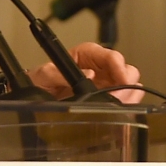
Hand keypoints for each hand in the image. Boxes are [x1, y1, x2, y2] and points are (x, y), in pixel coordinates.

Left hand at [28, 42, 143, 103]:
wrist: (37, 96)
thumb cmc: (41, 80)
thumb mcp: (44, 74)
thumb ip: (60, 73)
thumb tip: (88, 74)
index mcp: (86, 55)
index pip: (110, 56)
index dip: (120, 66)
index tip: (122, 78)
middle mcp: (100, 68)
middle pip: (127, 71)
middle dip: (126, 83)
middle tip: (121, 95)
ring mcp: (105, 84)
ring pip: (129, 87)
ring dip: (128, 96)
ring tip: (120, 105)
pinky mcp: (107, 98)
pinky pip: (125, 101)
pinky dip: (127, 106)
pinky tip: (122, 111)